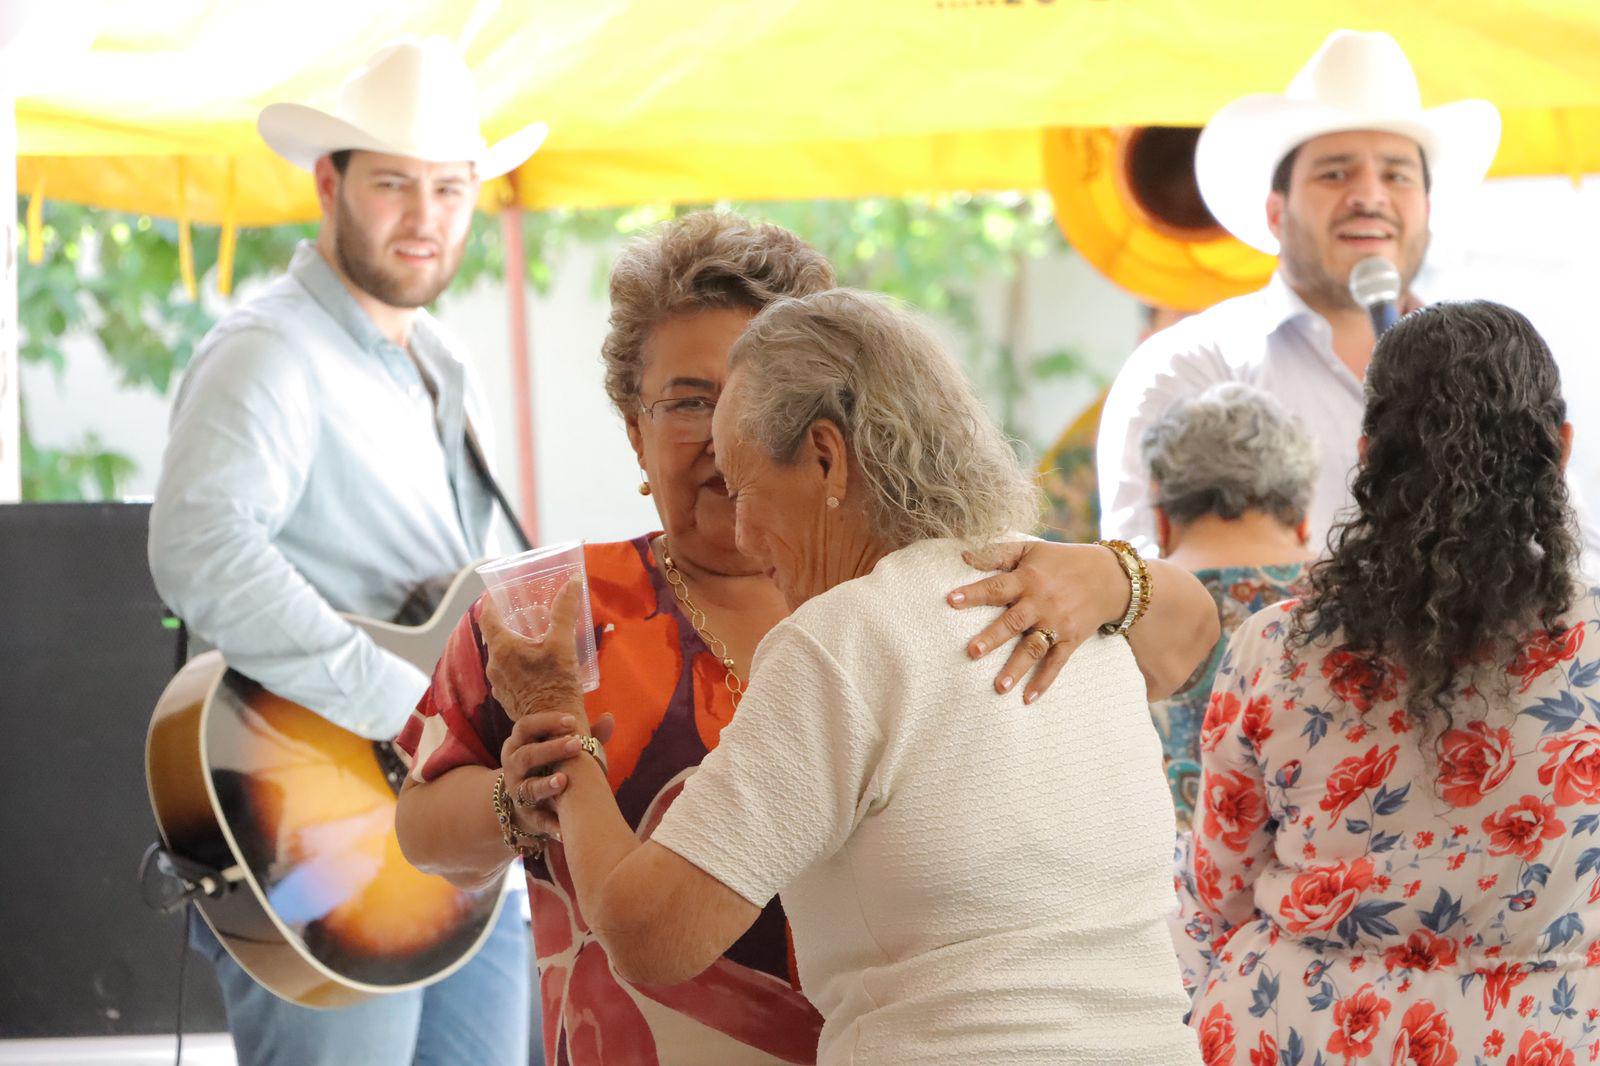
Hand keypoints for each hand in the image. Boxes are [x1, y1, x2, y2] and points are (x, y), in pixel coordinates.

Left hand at [480, 581, 588, 730]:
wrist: (556, 729)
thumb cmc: (558, 685)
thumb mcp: (563, 644)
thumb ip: (565, 611)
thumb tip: (573, 581)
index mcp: (502, 649)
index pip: (486, 616)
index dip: (491, 602)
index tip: (497, 593)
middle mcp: (494, 666)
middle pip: (495, 636)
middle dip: (508, 624)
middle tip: (525, 615)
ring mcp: (499, 684)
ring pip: (502, 656)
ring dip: (514, 646)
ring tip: (534, 640)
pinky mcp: (507, 698)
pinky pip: (508, 673)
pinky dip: (518, 664)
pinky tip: (535, 666)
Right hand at [498, 709, 615, 838]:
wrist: (528, 801)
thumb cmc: (551, 764)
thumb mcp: (562, 748)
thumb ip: (585, 735)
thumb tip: (609, 717)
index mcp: (519, 743)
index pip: (526, 726)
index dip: (546, 722)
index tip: (571, 721)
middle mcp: (513, 766)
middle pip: (526, 755)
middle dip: (551, 749)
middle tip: (576, 744)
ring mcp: (517, 791)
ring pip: (527, 788)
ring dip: (545, 785)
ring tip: (564, 781)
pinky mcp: (526, 815)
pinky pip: (537, 819)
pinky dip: (551, 823)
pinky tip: (565, 826)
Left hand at [946, 540, 1129, 702]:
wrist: (1110, 577)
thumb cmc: (1061, 561)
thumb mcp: (1031, 549)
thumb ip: (997, 553)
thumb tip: (962, 554)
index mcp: (1028, 579)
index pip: (996, 587)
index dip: (974, 593)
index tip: (950, 601)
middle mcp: (1041, 603)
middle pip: (1013, 622)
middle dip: (993, 637)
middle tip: (972, 652)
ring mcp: (1057, 623)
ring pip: (1033, 648)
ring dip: (1016, 668)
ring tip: (998, 687)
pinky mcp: (1071, 640)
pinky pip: (1056, 663)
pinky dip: (1043, 682)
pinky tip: (1028, 699)